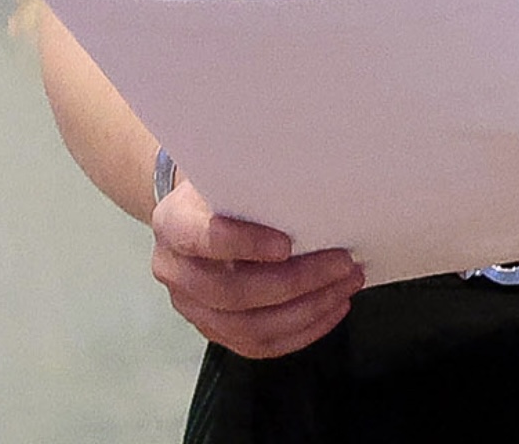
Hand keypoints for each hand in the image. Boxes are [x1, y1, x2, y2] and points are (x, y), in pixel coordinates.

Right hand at [149, 177, 364, 357]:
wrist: (198, 213)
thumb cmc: (225, 188)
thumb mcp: (232, 174)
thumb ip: (258, 187)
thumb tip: (315, 193)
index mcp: (173, 224)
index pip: (204, 239)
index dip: (244, 244)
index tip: (287, 244)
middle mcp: (174, 271)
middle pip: (232, 292)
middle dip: (296, 282)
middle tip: (342, 263)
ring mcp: (192, 308)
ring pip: (249, 327)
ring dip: (307, 310)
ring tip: (345, 286)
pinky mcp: (214, 330)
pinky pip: (259, 345)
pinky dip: (302, 331)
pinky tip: (331, 308)